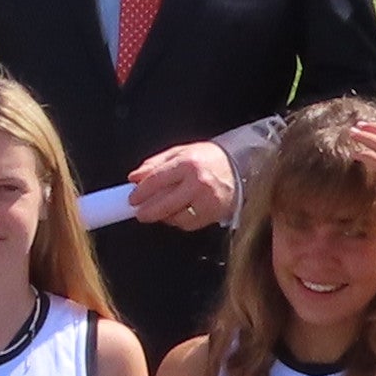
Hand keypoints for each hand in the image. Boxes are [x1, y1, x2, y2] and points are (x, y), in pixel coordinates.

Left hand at [123, 142, 238, 231]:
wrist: (243, 167)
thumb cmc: (211, 158)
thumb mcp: (182, 152)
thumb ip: (156, 163)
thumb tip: (135, 177)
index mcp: (188, 163)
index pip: (156, 180)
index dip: (141, 192)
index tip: (132, 198)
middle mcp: (198, 182)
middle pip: (164, 203)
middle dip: (147, 211)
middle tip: (139, 212)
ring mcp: (207, 200)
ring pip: (175, 217)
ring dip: (163, 216)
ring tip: (159, 211)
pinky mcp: (214, 214)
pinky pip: (189, 224)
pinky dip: (179, 221)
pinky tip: (176, 214)